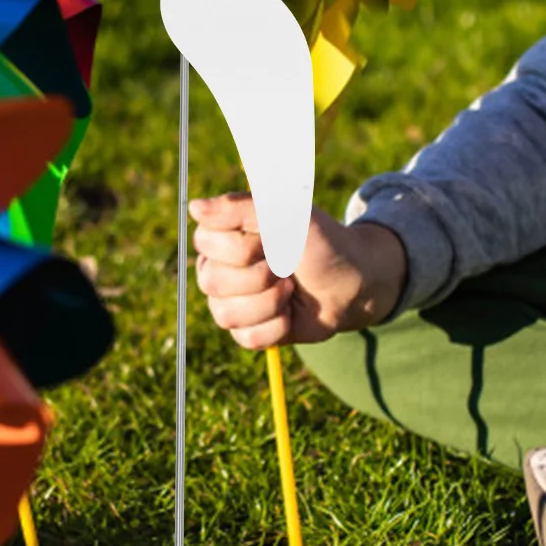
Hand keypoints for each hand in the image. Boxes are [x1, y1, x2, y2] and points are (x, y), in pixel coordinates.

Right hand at [189, 195, 406, 351]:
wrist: (351, 282)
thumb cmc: (320, 242)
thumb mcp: (289, 214)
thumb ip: (242, 207)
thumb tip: (194, 207)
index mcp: (224, 235)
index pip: (205, 241)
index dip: (243, 246)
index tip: (273, 238)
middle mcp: (219, 268)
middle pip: (212, 281)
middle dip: (260, 275)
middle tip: (286, 267)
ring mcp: (230, 302)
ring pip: (227, 314)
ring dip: (271, 302)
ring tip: (290, 289)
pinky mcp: (246, 331)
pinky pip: (247, 338)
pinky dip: (278, 326)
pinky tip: (290, 313)